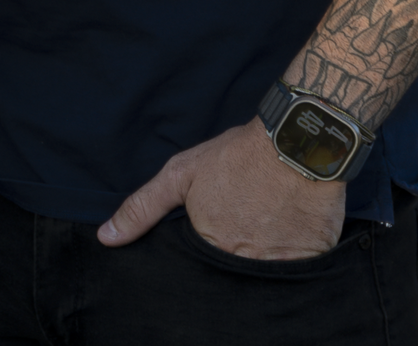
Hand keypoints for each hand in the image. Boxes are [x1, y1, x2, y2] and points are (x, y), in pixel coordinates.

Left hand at [97, 120, 344, 257]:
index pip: (200, 269)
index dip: (208, 251)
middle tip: (244, 224)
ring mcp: (277, 263)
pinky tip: (290, 231)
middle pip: (232, 276)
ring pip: (263, 277)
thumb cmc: (237, 155)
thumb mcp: (181, 174)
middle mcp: (242, 261)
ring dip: (263, 257)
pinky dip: (293, 257)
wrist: (297, 140)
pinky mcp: (310, 259)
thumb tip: (107, 238)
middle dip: (235, 255)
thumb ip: (142, 209)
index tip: (218, 231)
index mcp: (209, 246)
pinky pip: (298, 272)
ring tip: (266, 225)